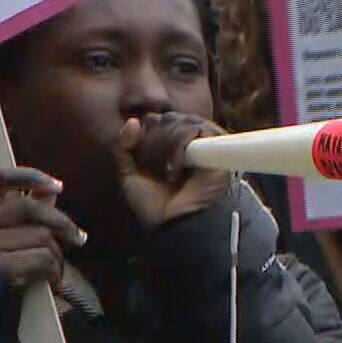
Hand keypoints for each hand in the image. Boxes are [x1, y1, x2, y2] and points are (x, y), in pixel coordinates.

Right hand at [0, 166, 85, 292]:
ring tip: (56, 276)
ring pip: (40, 235)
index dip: (30, 176)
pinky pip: (40, 258)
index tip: (57, 187)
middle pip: (28, 207)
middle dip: (60, 223)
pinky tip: (52, 285)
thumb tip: (49, 191)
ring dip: (58, 256)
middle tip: (77, 240)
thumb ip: (19, 218)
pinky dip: (53, 271)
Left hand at [114, 113, 230, 228]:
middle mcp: (188, 141)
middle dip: (155, 141)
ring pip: (181, 122)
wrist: (176, 225)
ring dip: (166, 147)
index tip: (142, 161)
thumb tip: (133, 121)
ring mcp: (204, 142)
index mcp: (168, 145)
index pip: (156, 119)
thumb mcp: (129, 175)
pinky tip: (176, 171)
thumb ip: (124, 147)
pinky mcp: (217, 146)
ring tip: (167, 173)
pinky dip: (179, 148)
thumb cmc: (156, 206)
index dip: (146, 134)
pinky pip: (194, 129)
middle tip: (156, 169)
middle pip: (168, 117)